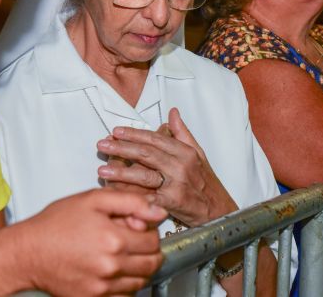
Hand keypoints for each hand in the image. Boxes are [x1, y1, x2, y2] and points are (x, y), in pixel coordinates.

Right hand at [18, 189, 165, 295]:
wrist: (27, 252)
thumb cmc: (56, 224)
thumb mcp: (93, 200)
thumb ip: (130, 202)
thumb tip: (158, 211)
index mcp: (114, 239)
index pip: (154, 241)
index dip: (149, 231)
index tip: (137, 228)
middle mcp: (111, 265)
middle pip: (152, 263)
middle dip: (149, 251)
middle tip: (134, 242)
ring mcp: (102, 285)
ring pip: (141, 281)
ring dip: (138, 268)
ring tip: (122, 255)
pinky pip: (124, 296)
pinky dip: (125, 285)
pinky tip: (113, 271)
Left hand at [97, 108, 237, 226]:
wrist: (220, 210)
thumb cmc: (206, 182)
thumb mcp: (198, 154)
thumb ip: (183, 133)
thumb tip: (172, 112)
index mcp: (185, 152)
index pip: (155, 138)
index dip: (134, 134)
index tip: (116, 131)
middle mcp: (180, 165)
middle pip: (146, 153)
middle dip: (122, 148)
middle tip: (102, 144)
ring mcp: (177, 184)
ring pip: (144, 175)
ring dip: (121, 172)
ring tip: (102, 170)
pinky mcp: (173, 203)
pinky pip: (148, 198)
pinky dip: (132, 197)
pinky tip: (116, 195)